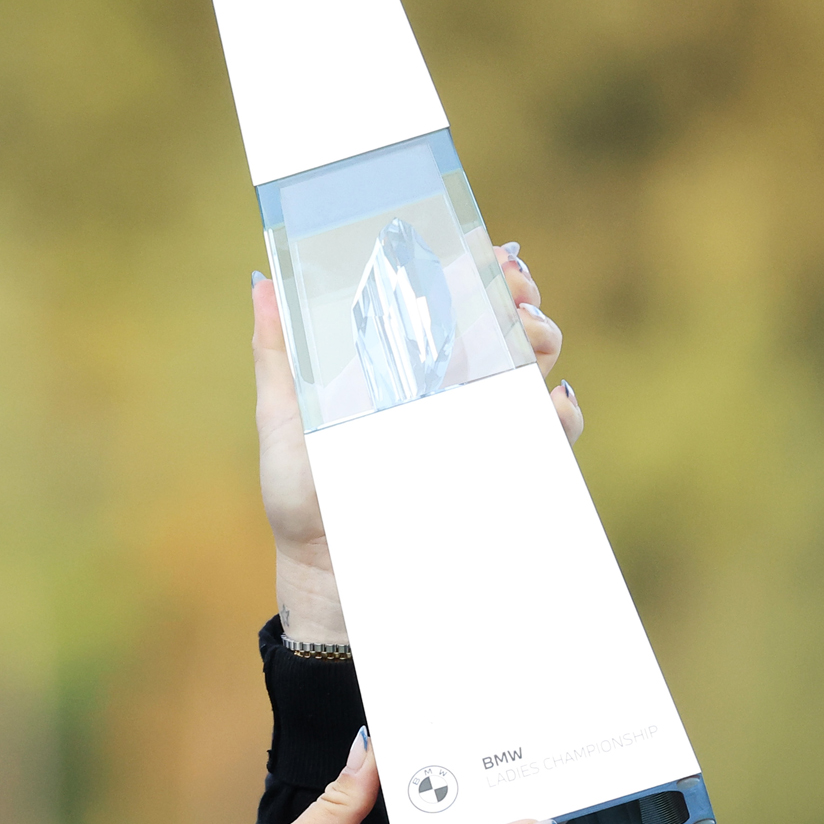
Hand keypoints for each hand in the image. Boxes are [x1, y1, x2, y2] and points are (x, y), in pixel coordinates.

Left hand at [254, 244, 580, 642]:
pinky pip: (552, 430)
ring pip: (534, 360)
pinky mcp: (502, 467)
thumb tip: (263, 282)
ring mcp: (479, 423)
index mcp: (397, 360)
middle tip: (512, 286)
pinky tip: (547, 402)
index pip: (445, 293)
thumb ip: (278, 354)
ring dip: (542, 336)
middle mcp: (445, 384)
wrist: (331, 576)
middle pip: (500, 315)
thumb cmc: (303, 499)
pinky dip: (560, 410)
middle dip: (516, 289)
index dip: (471, 261)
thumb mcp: (284, 422)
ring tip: (528, 337)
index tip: (481, 247)